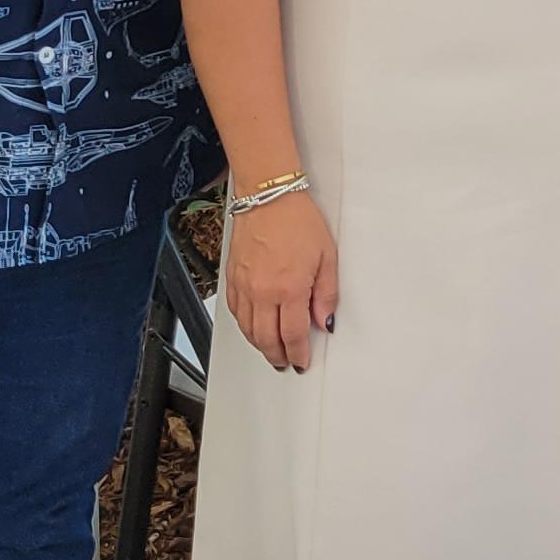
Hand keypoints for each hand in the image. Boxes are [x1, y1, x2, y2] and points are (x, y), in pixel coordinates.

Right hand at [227, 189, 338, 371]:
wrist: (268, 197)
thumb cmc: (297, 220)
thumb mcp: (327, 256)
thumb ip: (326, 294)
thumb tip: (325, 320)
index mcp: (289, 288)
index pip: (292, 335)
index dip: (299, 354)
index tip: (302, 361)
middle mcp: (262, 292)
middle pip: (267, 339)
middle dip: (278, 356)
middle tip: (287, 362)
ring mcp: (244, 286)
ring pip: (248, 330)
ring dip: (261, 346)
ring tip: (272, 351)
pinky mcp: (232, 278)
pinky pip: (236, 313)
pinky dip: (245, 327)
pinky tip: (254, 329)